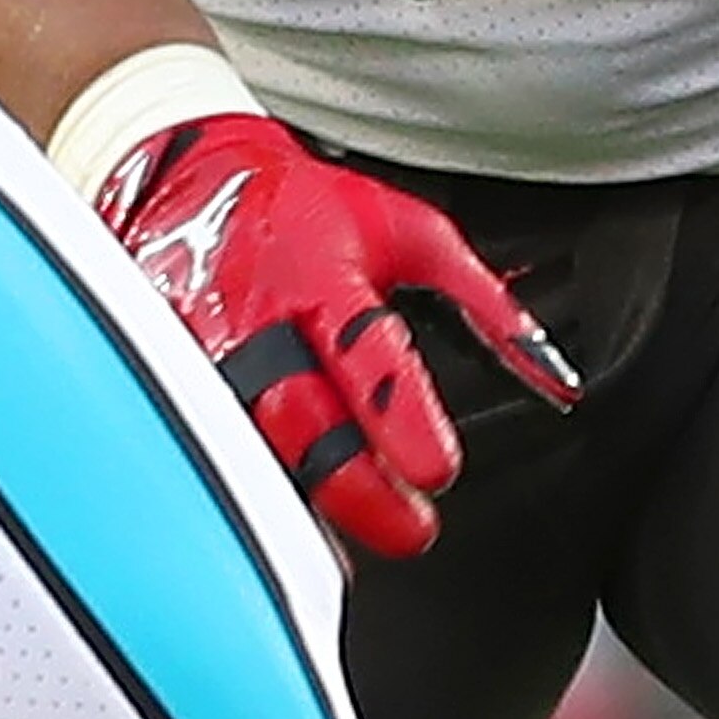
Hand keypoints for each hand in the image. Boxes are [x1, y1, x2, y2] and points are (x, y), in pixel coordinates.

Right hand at [98, 113, 577, 557]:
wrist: (191, 173)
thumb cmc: (311, 207)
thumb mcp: (411, 231)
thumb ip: (481, 302)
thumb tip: (552, 374)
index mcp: (321, 275)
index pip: (364, 353)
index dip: (402, 417)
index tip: (438, 469)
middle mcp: (255, 319)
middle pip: (298, 423)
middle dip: (358, 490)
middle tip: (412, 529)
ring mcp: (200, 355)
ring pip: (247, 449)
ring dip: (306, 504)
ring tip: (357, 544)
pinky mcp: (166, 380)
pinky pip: (209, 448)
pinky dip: (251, 488)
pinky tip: (283, 528)